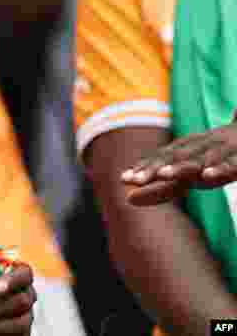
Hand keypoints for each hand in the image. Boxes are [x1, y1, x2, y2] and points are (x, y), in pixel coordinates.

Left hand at [122, 124, 236, 205]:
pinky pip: (229, 164)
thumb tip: (128, 201)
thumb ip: (163, 189)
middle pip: (173, 158)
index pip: (160, 159)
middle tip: (135, 179)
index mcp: (186, 150)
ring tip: (163, 174)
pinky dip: (218, 168)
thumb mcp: (189, 172)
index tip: (123, 179)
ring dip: (181, 166)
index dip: (143, 168)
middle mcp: (200, 147)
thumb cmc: (216, 156)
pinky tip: (207, 175)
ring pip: (198, 159)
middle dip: (153, 167)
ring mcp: (220, 151)